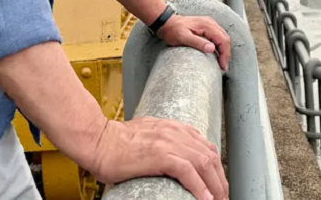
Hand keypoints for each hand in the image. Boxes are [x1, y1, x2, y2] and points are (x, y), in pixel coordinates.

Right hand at [92, 117, 227, 199]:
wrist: (97, 140)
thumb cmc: (115, 142)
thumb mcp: (147, 135)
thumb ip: (164, 141)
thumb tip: (174, 158)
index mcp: (173, 127)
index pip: (205, 146)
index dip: (216, 168)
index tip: (218, 184)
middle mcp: (175, 132)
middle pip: (210, 156)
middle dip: (220, 179)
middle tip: (223, 197)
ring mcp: (168, 142)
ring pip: (204, 163)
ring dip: (215, 186)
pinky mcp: (160, 155)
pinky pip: (188, 172)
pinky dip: (200, 187)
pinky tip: (205, 199)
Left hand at [158, 14, 230, 70]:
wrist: (166, 22)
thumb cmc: (173, 31)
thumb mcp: (183, 38)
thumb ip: (198, 42)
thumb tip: (212, 48)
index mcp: (207, 25)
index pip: (223, 40)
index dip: (224, 54)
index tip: (222, 66)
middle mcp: (210, 23)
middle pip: (225, 38)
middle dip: (226, 53)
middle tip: (223, 67)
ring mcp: (209, 23)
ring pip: (223, 37)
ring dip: (224, 49)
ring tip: (221, 62)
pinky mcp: (207, 25)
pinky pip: (218, 35)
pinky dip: (220, 45)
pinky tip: (216, 53)